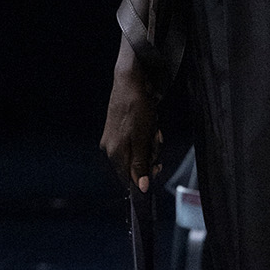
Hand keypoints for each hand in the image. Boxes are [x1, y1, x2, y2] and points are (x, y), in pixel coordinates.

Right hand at [100, 38, 160, 191]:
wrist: (132, 80)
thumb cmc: (136, 108)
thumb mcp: (141, 139)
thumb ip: (140, 164)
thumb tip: (141, 188)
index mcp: (114, 153)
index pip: (129, 179)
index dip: (145, 176)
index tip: (157, 166)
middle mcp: (111, 148)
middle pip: (136, 165)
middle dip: (150, 154)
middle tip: (155, 139)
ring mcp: (115, 138)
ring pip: (139, 151)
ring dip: (151, 143)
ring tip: (153, 128)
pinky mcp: (121, 128)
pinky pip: (138, 140)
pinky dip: (147, 134)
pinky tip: (151, 123)